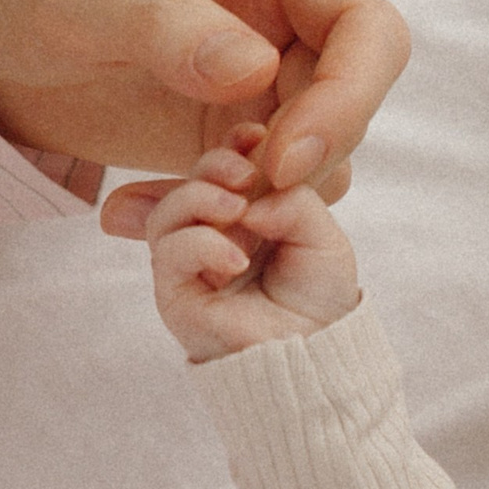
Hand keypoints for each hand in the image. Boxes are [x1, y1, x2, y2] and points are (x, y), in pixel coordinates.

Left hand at [0, 0, 408, 218]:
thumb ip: (163, 24)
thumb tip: (257, 71)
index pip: (368, 31)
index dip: (350, 100)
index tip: (285, 163)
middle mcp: (280, 18)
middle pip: (352, 107)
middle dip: (301, 167)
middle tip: (219, 205)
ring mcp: (258, 81)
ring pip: (315, 162)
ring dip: (253, 203)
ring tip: (154, 206)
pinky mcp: (224, 136)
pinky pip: (256, 193)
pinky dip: (210, 219)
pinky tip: (130, 212)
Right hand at [145, 130, 360, 361]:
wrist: (318, 353)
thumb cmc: (320, 298)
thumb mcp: (322, 236)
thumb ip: (293, 201)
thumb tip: (251, 199)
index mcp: (246, 214)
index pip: (221, 169)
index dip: (231, 146)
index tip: (255, 135)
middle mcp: (212, 234)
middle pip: (188, 182)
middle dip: (211, 166)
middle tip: (244, 174)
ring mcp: (190, 264)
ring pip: (166, 213)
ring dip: (199, 199)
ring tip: (237, 211)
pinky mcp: (176, 294)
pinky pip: (169, 253)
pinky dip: (201, 244)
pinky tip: (236, 257)